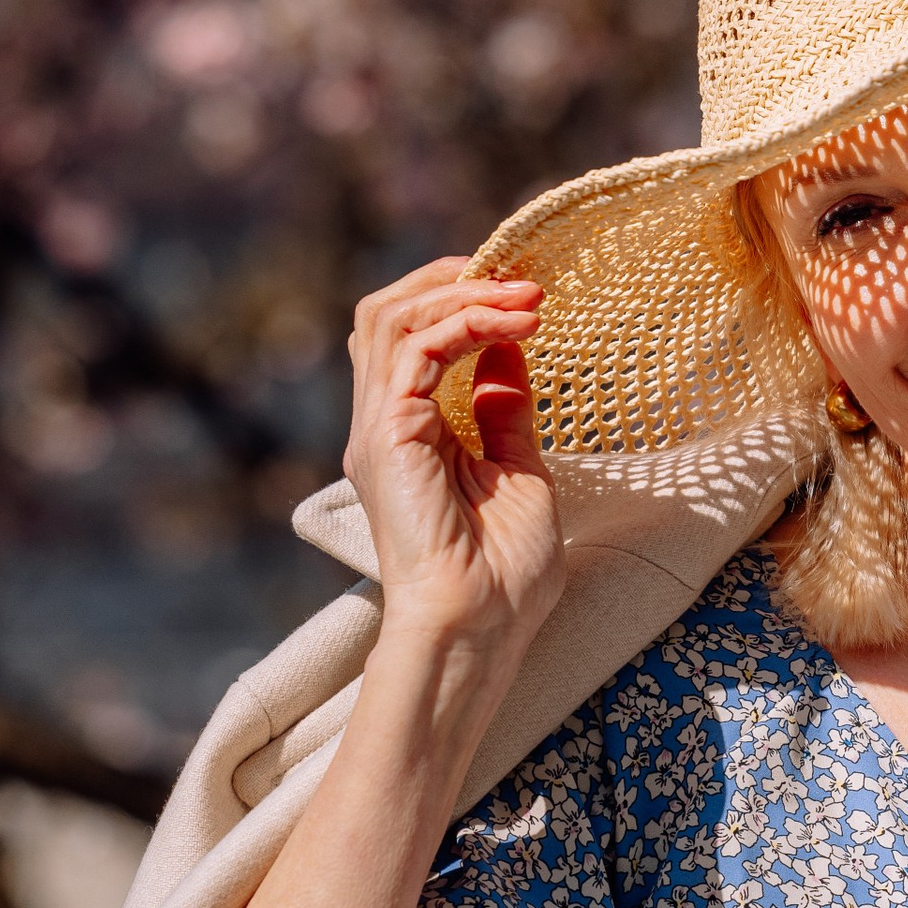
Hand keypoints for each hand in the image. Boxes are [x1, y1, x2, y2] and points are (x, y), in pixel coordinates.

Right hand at [344, 257, 561, 661]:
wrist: (481, 627)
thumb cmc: (505, 576)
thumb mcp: (518, 472)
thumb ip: (505, 412)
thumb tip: (510, 351)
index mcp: (410, 434)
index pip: (414, 338)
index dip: (461, 301)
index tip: (525, 294)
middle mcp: (384, 424)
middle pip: (389, 313)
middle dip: (454, 281)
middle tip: (523, 279)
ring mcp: (379, 428)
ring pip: (394, 317)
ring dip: (465, 294)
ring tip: (528, 296)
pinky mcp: (386, 434)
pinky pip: (415, 347)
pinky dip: (465, 322)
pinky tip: (514, 324)